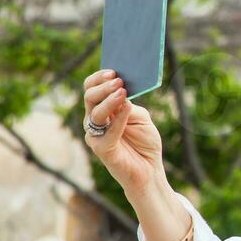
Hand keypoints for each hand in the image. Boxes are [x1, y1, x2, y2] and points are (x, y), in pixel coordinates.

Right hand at [82, 69, 164, 196]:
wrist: (150, 169)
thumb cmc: (144, 142)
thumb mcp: (141, 118)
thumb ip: (130, 106)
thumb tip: (122, 93)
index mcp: (102, 110)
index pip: (91, 89)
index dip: (99, 78)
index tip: (113, 71)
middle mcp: (95, 121)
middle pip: (89, 97)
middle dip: (103, 87)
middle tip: (118, 80)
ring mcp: (96, 135)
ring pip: (94, 113)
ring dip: (109, 100)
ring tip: (122, 91)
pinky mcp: (102, 149)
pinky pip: (107, 132)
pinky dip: (118, 119)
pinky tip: (127, 108)